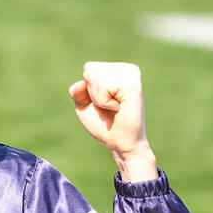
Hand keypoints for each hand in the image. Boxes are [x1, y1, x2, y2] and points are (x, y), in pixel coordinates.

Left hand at [68, 61, 158, 181]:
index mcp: (118, 71)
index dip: (88, 89)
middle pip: (90, 70)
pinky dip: (104, 101)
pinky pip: (104, 86)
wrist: (120, 144)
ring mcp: (131, 75)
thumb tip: (81, 83)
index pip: (89, 68)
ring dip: (99, 98)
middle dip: (92, 93)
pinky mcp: (134, 85)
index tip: (104, 103)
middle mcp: (127, 69)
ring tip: (115, 107)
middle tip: (110, 107)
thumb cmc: (105, 126)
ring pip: (96, 76)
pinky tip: (119, 108)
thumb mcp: (84, 106)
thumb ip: (78, 92)